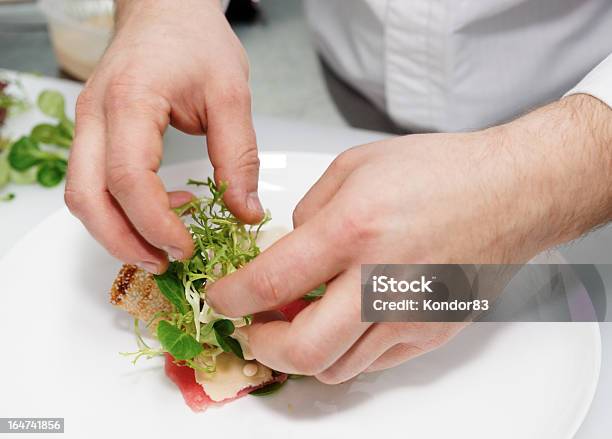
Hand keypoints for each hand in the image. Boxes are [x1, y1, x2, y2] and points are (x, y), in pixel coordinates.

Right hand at [65, 0, 262, 273]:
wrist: (165, 10)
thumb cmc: (195, 40)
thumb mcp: (230, 93)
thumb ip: (238, 156)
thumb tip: (244, 213)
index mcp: (130, 101)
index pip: (128, 178)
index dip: (155, 223)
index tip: (188, 247)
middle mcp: (95, 115)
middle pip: (86, 197)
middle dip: (123, 242)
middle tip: (167, 263)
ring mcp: (87, 124)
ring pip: (81, 196)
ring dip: (117, 232)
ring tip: (164, 247)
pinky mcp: (93, 133)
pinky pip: (92, 184)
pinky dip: (119, 211)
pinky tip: (161, 212)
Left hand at [207, 95, 611, 382]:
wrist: (512, 191)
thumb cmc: (440, 171)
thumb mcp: (355, 168)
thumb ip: (309, 213)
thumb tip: (287, 250)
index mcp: (355, 229)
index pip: (271, 282)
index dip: (232, 299)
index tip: (221, 299)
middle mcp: (382, 281)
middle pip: (302, 351)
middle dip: (262, 346)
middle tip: (252, 327)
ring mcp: (411, 314)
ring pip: (336, 368)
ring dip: (303, 351)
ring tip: (298, 321)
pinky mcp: (432, 332)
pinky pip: (373, 362)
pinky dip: (344, 350)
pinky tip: (343, 321)